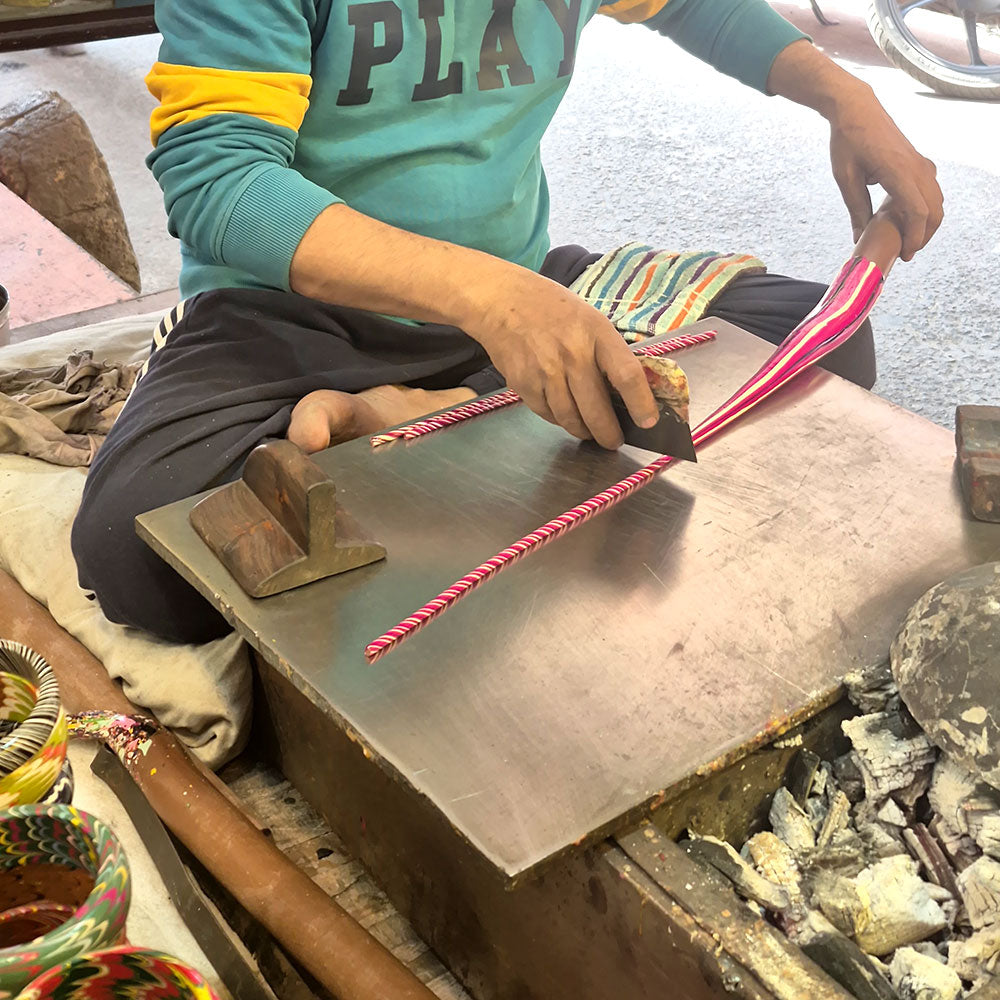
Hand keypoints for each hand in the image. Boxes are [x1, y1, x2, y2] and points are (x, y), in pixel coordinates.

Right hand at [463, 271, 658, 449]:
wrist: (502, 301)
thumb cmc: (552, 309)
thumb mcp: (590, 320)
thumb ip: (608, 353)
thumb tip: (629, 392)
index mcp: (596, 333)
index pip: (627, 375)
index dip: (641, 404)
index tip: (647, 421)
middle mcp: (572, 354)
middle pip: (597, 409)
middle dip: (608, 434)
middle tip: (614, 441)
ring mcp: (545, 371)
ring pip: (570, 418)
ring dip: (583, 431)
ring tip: (589, 432)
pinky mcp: (523, 383)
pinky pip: (547, 414)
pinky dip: (558, 420)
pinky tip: (564, 415)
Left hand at [765, 40, 942, 261]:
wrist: (857, 109)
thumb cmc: (848, 141)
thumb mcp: (846, 179)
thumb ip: (856, 210)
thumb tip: (859, 238)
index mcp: (899, 172)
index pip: (917, 212)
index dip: (914, 237)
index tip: (906, 254)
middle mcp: (916, 167)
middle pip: (934, 210)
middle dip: (924, 235)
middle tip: (906, 252)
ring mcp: (920, 163)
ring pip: (936, 200)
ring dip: (927, 222)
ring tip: (907, 238)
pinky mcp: (918, 162)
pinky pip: (930, 190)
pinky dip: (925, 208)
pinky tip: (906, 218)